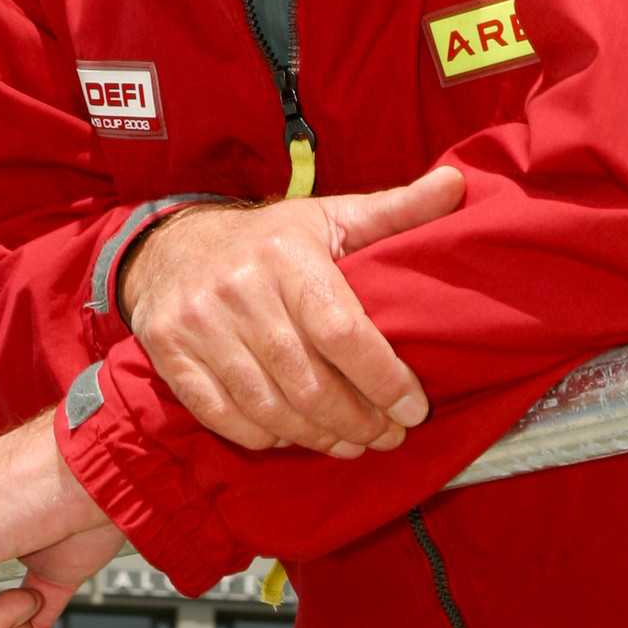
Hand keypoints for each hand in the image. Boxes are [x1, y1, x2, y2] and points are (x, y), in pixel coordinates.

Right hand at [118, 164, 463, 456]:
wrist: (170, 247)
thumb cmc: (269, 240)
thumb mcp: (331, 217)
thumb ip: (396, 210)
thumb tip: (457, 185)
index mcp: (285, 254)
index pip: (342, 331)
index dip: (383, 379)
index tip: (414, 407)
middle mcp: (238, 288)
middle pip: (308, 382)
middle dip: (359, 420)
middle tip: (389, 435)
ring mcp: (198, 325)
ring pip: (270, 408)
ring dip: (320, 438)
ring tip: (353, 442)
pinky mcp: (170, 356)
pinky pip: (227, 418)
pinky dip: (268, 438)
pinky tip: (297, 436)